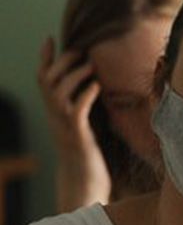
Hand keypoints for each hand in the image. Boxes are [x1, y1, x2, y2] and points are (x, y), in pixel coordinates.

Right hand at [37, 36, 110, 205]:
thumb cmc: (88, 158)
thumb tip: (94, 91)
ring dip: (74, 75)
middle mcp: (55, 117)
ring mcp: (65, 127)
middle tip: (80, 51)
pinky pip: (76, 111)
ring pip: (58, 92)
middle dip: (61, 62)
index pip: (42, 80)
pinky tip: (97, 86)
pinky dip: (85, 95)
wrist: (85, 186)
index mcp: (55, 113)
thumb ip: (82, 110)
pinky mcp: (78, 137)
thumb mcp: (83, 129)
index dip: (45, 59)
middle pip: (46, 81)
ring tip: (91, 66)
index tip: (51, 38)